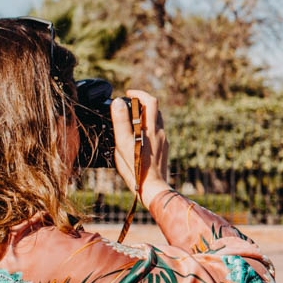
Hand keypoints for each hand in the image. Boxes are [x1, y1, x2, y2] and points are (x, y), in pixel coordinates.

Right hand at [112, 89, 170, 207]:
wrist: (153, 188)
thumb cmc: (136, 168)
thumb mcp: (123, 144)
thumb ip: (121, 122)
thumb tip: (118, 102)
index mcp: (151, 128)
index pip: (150, 101)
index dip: (139, 94)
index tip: (128, 94)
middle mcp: (160, 133)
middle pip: (155, 109)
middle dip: (143, 103)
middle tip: (130, 104)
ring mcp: (163, 142)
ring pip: (157, 121)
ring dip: (146, 116)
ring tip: (133, 119)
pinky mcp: (164, 150)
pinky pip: (158, 133)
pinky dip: (149, 128)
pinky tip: (139, 137)